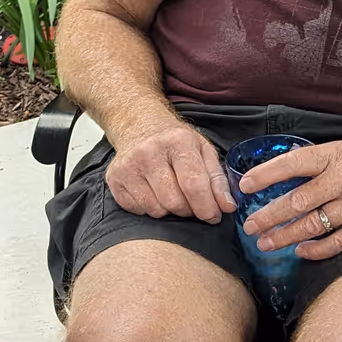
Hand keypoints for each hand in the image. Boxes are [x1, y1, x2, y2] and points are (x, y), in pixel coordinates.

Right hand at [104, 119, 233, 222]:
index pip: (194, 184)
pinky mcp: (114, 179)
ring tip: (171, 194)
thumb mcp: (203, 151)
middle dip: (189, 210)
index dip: (207, 207)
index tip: (214, 216)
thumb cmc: (175, 141)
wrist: (139, 125)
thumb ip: (218, 180)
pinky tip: (153, 193)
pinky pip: (138, 210)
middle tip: (191, 202)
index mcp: (177, 142)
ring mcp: (128, 166)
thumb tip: (228, 207)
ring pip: (156, 210)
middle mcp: (149, 152)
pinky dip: (150, 208)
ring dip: (169, 210)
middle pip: (175, 202)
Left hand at [240, 123, 341, 259]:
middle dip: (268, 216)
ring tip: (266, 243)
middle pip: (297, 201)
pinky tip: (302, 252)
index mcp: (337, 153)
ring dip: (285, 236)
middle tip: (249, 226)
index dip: (265, 176)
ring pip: (313, 224)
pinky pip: (339, 241)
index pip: (292, 164)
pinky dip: (317, 249)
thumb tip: (287, 178)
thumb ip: (323, 163)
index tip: (244, 187)